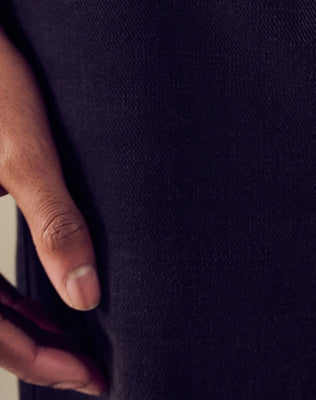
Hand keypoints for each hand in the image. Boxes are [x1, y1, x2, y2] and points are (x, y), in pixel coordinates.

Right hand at [0, 27, 106, 394]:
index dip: (41, 363)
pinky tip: (47, 299)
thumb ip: (54, 221)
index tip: (94, 379)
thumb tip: (86, 295)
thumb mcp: (23, 151)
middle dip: (35, 352)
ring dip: (22, 327)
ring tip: (77, 341)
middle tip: (92, 370)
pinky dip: (7, 296)